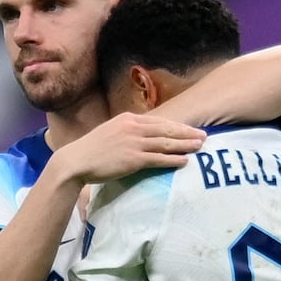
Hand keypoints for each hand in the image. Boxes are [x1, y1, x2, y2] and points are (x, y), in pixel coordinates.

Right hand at [56, 112, 205, 183]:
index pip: (159, 121)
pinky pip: (159, 158)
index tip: (190, 128)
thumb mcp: (110, 133)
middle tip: (204, 135)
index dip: (177, 126)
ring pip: (166, 143)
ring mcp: (134, 143)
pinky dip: (174, 159)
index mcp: (128, 119)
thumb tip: (142, 137)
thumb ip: (127, 132)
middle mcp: (133, 128)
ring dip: (186, 144)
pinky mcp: (133, 158)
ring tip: (200, 146)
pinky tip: (185, 160)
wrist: (76, 161)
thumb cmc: (91, 150)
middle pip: (167, 130)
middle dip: (187, 133)